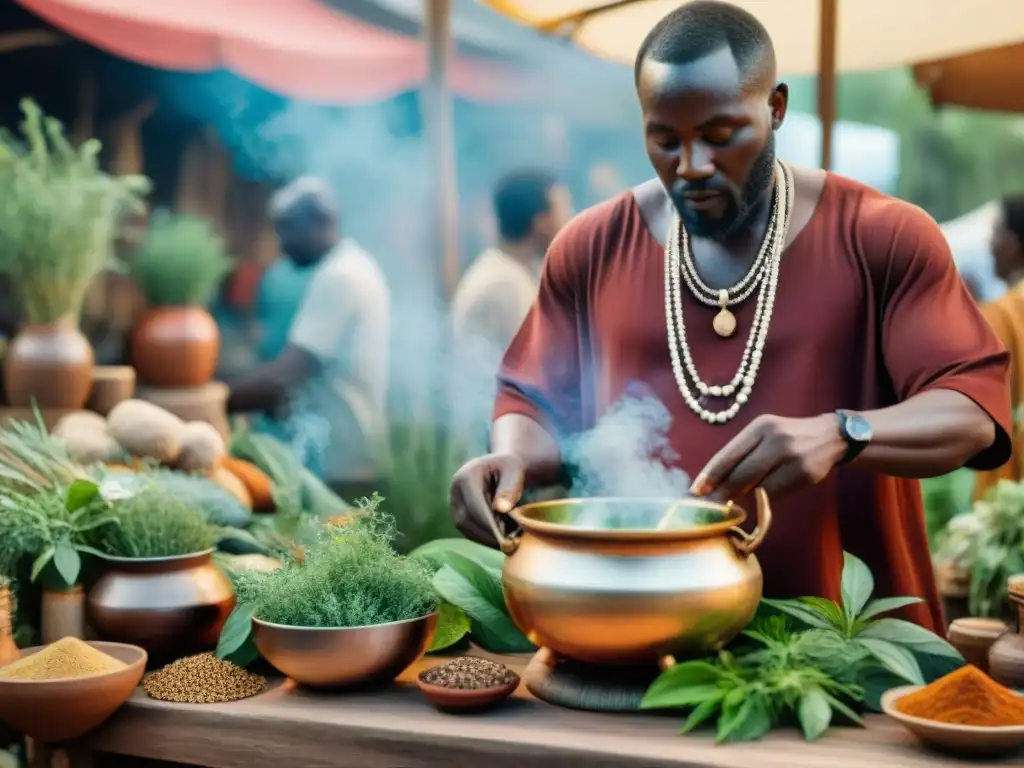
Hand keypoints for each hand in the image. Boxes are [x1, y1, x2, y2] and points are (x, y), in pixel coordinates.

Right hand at [450, 453, 524, 547]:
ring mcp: (454, 502)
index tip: (507, 538)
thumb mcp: (514, 470)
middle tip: (510, 545)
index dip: (489, 524)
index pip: (475, 506)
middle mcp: (455, 489)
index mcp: (466, 476)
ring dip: (486, 538)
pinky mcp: (458, 513)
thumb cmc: (508, 467)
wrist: (498, 466)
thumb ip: (510, 487)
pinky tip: (500, 540)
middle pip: (467, 519)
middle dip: (488, 535)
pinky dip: (484, 538)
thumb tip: (501, 509)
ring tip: (508, 543)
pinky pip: (468, 530)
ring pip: (465, 528)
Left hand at [691, 414, 846, 499]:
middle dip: (722, 492)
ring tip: (732, 501)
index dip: (710, 475)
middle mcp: (775, 439)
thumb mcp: (764, 434)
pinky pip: (774, 493)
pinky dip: (762, 498)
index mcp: (760, 426)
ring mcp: (792, 457)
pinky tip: (759, 497)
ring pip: (757, 486)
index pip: (728, 454)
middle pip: (741, 473)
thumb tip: (714, 483)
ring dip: (742, 496)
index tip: (695, 491)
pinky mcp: (804, 475)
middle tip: (708, 506)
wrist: (830, 437)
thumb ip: (742, 453)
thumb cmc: (787, 437)